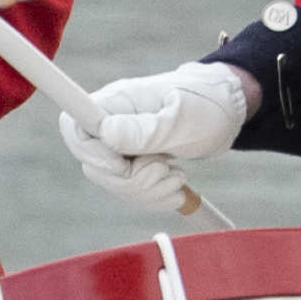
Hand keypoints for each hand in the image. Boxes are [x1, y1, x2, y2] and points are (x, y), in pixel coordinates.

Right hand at [59, 62, 248, 212]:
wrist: (226, 109)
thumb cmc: (205, 104)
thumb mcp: (180, 119)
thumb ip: (144, 129)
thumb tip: (105, 133)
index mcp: (116, 102)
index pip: (74, 126)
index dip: (91, 153)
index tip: (124, 165)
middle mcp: (112, 123)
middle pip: (95, 165)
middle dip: (131, 180)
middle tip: (166, 168)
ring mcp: (122, 145)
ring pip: (115, 184)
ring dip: (149, 190)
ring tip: (178, 175)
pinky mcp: (135, 163)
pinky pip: (131, 191)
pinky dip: (155, 196)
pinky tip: (176, 186)